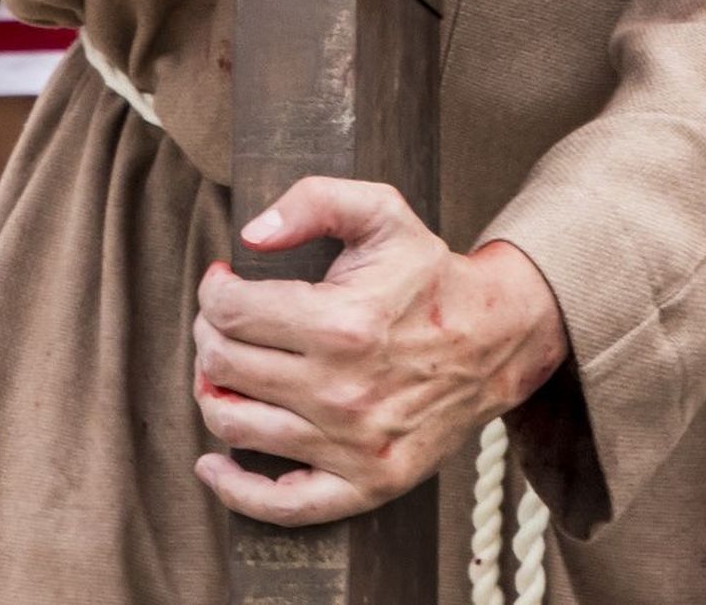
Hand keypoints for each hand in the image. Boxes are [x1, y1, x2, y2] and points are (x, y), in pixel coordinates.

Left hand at [193, 178, 568, 526]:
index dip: (215, 290)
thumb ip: (316, 201)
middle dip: (210, 335)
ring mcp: (352, 444)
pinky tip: (214, 463)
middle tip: (225, 320)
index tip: (223, 281)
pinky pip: (279, 505)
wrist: (495, 338)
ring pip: (236, 425)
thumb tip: (251, 235)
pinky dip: (234, 488)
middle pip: (225, 367)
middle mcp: (342, 389)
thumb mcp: (384, 213)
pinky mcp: (364, 484)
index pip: (232, 312)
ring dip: (214, 394)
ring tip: (226, 370)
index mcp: (342, 321)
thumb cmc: (430, 275)